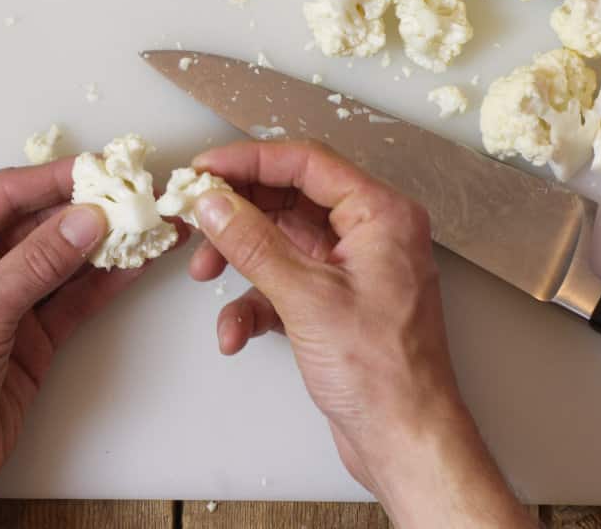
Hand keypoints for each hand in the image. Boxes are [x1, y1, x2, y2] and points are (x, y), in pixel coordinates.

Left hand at [0, 160, 140, 528]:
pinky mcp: (28, 336)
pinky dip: (102, 282)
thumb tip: (86, 219)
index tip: (100, 168)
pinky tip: (133, 264)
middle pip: (36, 223)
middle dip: (86, 210)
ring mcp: (2, 301)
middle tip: (135, 194)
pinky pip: (70, 298)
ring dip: (103, 244)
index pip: (3, 195)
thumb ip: (36, 263)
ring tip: (148, 224)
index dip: (54, 179)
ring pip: (60, 260)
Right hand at [188, 141, 534, 528]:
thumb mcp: (305, 298)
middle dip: (237, 214)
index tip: (204, 168)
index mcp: (381, 215)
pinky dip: (254, 302)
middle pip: (289, 198)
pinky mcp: (336, 302)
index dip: (248, 160)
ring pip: (281, 241)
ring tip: (204, 274)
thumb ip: (252, 243)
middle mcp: (371, 234)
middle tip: (195, 217)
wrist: (405, 440)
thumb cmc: (383, 374)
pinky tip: (236, 332)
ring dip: (239, 258)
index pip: (306, 163)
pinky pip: (284, 282)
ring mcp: (352, 269)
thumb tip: (213, 202)